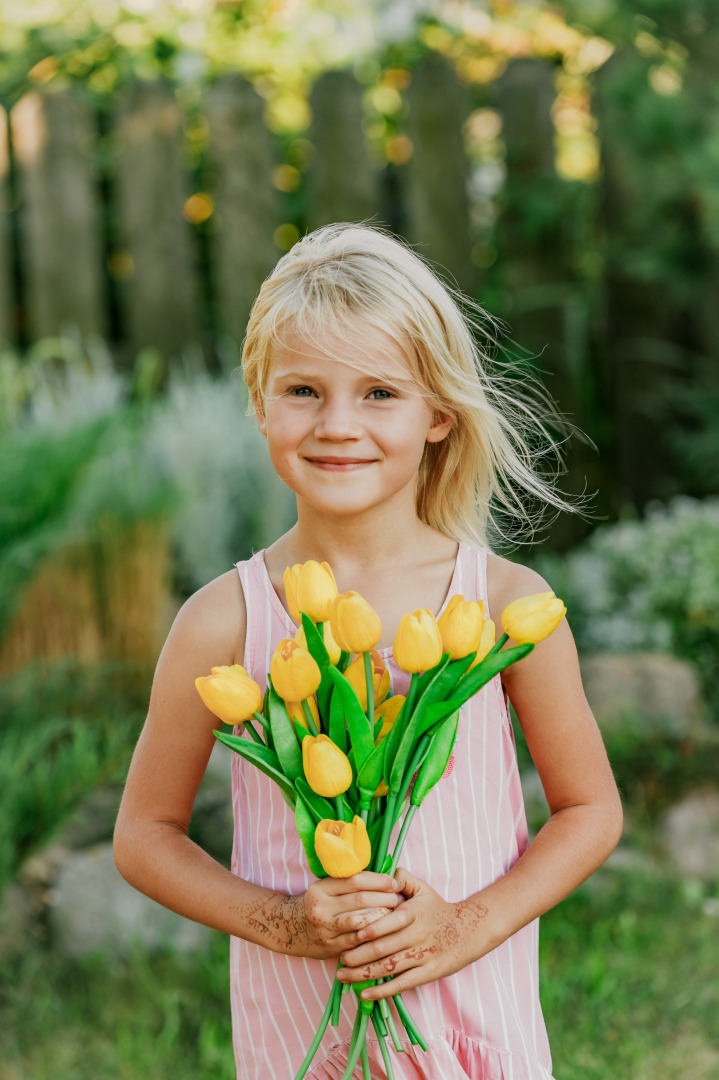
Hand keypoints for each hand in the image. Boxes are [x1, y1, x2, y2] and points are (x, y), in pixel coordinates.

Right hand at [247, 873, 402, 959]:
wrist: (291, 930)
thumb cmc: (318, 904)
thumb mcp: (326, 887)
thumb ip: (349, 883)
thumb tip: (384, 877)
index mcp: (321, 888)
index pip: (355, 880)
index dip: (379, 880)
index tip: (394, 882)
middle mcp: (322, 908)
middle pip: (361, 900)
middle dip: (385, 899)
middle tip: (399, 898)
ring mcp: (326, 929)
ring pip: (361, 923)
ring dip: (383, 918)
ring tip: (395, 914)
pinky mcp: (331, 948)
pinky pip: (358, 942)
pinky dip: (374, 936)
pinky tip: (385, 931)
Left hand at [336, 867, 488, 998]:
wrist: (468, 930)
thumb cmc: (439, 909)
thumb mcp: (423, 888)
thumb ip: (402, 879)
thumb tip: (383, 875)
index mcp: (412, 914)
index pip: (386, 923)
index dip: (367, 931)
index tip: (347, 935)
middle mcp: (417, 936)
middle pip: (382, 949)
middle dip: (357, 956)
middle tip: (339, 959)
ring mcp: (422, 956)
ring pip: (388, 968)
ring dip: (363, 974)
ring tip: (343, 976)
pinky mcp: (428, 973)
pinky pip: (402, 984)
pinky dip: (382, 991)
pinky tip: (365, 995)